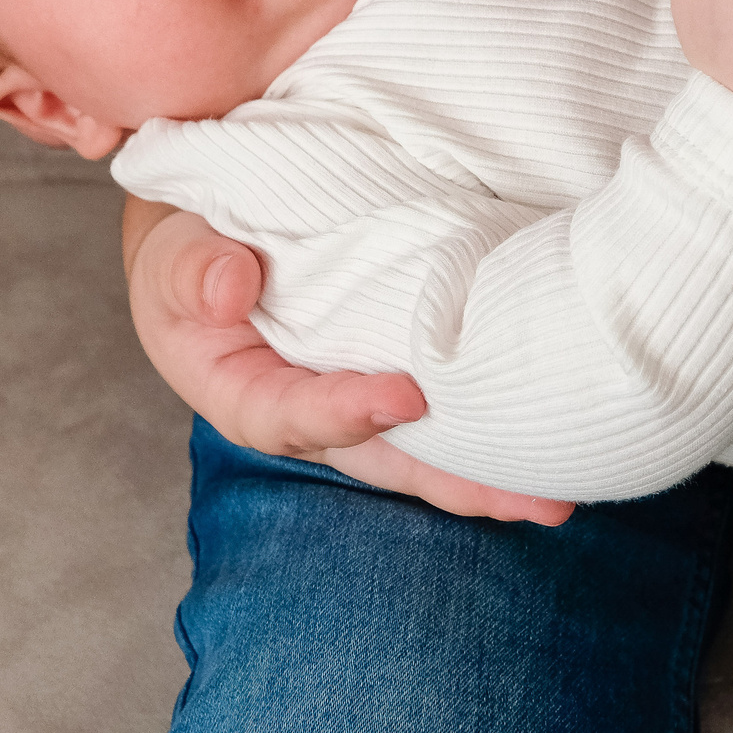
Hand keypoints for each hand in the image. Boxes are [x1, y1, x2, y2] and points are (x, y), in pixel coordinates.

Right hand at [123, 200, 575, 525]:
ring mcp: (361, 397)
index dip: (347, 412)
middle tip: (534, 501)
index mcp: (246, 396)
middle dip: (457, 482)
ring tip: (560, 492)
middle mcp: (314, 413)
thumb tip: (229, 289)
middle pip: (385, 457)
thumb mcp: (172, 258)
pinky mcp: (399, 368)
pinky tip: (552, 427)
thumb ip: (192, 273)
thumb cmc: (192, 254)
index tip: (406, 397)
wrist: (222, 231)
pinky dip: (494, 420)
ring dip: (491, 469)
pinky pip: (448, 403)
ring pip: (426, 443)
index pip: (294, 416)